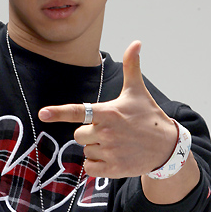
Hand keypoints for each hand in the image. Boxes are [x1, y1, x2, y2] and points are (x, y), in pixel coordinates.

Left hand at [38, 41, 177, 178]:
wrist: (166, 147)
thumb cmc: (148, 116)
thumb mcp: (138, 92)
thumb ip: (132, 67)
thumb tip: (136, 42)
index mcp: (108, 112)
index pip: (79, 111)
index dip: (59, 112)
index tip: (43, 113)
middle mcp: (107, 131)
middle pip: (78, 135)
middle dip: (90, 134)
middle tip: (110, 131)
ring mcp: (110, 151)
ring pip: (85, 151)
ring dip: (96, 149)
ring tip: (116, 144)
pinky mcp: (113, 169)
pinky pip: (90, 168)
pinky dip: (97, 165)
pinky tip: (113, 158)